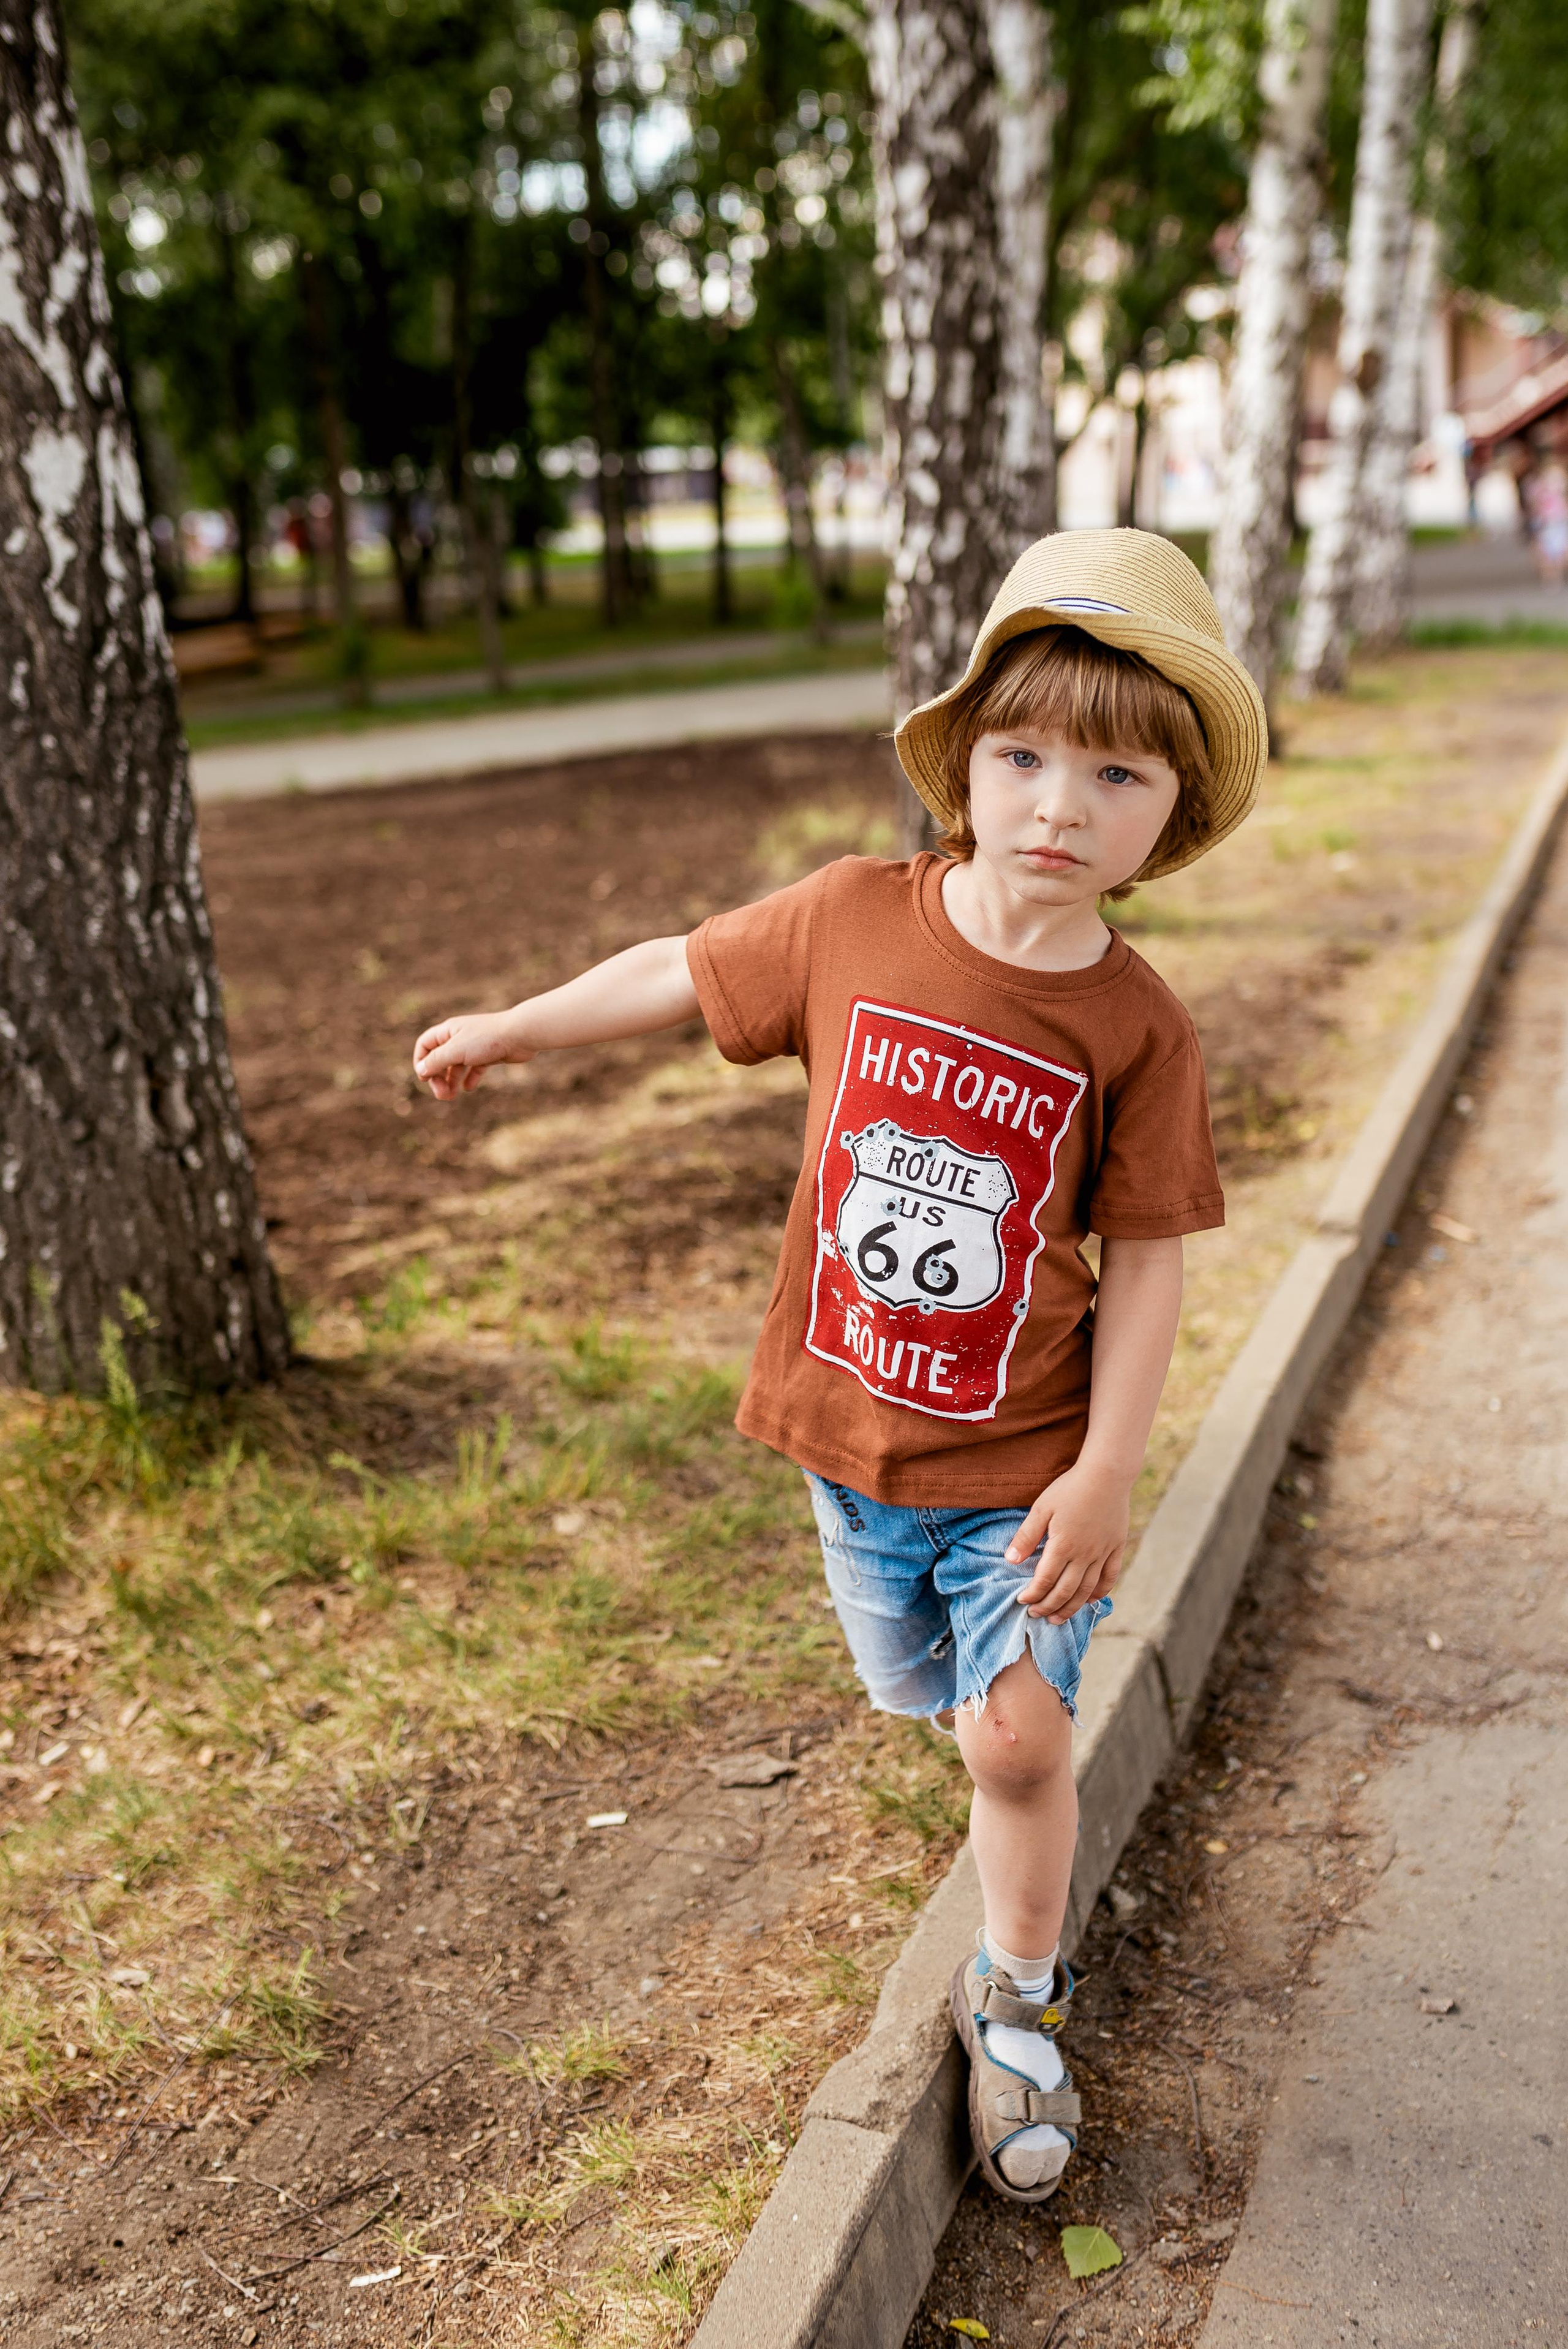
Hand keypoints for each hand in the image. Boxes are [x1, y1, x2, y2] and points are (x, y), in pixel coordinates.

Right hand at [412, 1011, 528, 1099]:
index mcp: (448, 1031)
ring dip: (451, 1081)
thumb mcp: (456, 1050)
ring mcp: (474, 1046)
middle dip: (437, 1077)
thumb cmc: (487, 1039)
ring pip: (456, 1066)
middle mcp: (459, 1037)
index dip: (421, 1061)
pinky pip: (474, 1068)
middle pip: (439, 1059)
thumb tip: (421, 1070)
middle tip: (442, 1094)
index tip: (425, 1079)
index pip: (425, 1044)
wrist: (520, 1034)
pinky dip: (470, 1078)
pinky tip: (468, 1088)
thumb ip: (437, 1060)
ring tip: (452, 1096)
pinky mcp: (488, 1055)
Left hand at [1006, 1459, 1131, 1623]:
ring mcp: (1102, 1553)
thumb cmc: (1070, 1488)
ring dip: (1071, 1607)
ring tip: (1058, 1618)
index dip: (1032, 1595)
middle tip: (1036, 1615)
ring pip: (1086, 1590)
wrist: (1107, 1474)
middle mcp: (1084, 1555)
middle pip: (1065, 1591)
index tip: (1022, 1602)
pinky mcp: (1116, 1548)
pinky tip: (1090, 1601)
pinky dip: (1100, 1593)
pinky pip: (1109, 1577)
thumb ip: (1026, 1536)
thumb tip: (1010, 1560)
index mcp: (1063, 1546)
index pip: (1045, 1580)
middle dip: (1048, 1607)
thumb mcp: (1042, 1508)